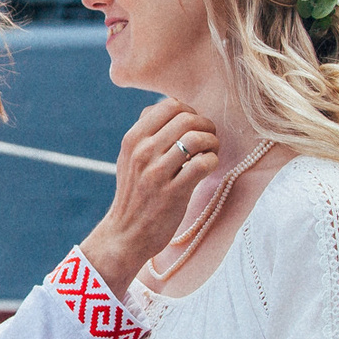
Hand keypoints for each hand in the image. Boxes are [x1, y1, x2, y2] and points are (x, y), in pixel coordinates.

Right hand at [78, 99, 217, 295]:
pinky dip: (213, 161)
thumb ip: (146, 134)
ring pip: (197, 138)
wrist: (126, 234)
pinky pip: (203, 163)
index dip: (189, 111)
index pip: (169, 105)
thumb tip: (174, 110)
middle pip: (187, 118)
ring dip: (212, 142)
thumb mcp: (129, 158)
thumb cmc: (134, 194)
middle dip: (205, 125)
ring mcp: (157, 172)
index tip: (194, 127)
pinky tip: (209, 168)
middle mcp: (143, 152)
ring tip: (211, 152)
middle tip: (209, 139)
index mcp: (133, 139)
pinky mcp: (173, 193)